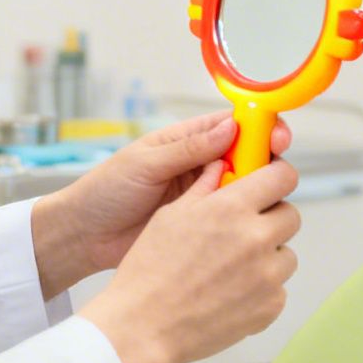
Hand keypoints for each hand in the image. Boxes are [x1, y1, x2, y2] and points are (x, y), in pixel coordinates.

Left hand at [31, 110, 291, 297]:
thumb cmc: (105, 191)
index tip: (277, 136)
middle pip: (250, 157)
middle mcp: (202, 165)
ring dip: (258, 192)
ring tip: (261, 200)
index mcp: (188, 140)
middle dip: (267, 161)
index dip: (261, 128)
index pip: (235, 126)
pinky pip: (234, 219)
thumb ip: (187, 149)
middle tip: (276, 171)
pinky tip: (253, 225)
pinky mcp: (204, 226)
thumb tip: (230, 128)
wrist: (84, 236)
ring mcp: (205, 197)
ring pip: (247, 190)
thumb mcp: (144, 164)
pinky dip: (246, 220)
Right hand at [75, 157, 301, 362]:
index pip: (283, 176)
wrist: (143, 328)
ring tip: (231, 268)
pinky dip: (261, 289)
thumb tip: (223, 167)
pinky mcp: (271, 306)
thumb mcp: (170, 216)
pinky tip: (229, 294)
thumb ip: (205, 188)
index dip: (279, 176)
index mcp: (231, 207)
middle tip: (246, 230)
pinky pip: (278, 288)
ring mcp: (268, 275)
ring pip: (286, 254)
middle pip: (291, 216)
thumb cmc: (150, 270)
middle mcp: (256, 237)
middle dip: (272, 218)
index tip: (271, 183)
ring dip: (268, 256)